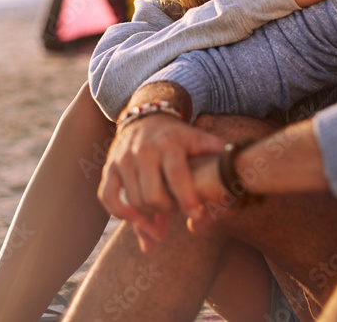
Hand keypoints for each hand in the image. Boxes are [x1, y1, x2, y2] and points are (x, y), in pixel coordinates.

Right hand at [99, 95, 223, 250]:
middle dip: (167, 210)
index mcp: (170, 144)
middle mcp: (144, 151)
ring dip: (149, 216)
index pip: (177, 175)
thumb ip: (214, 164)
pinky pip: (108, 198)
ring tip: (162, 215)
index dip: (187, 198)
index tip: (196, 215)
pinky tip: (136, 220)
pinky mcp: (110, 167)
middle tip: (176, 210)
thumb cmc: (179, 138)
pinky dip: (121, 214)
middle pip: (153, 195)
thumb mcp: (200, 142)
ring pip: (134, 201)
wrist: (148, 117)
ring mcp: (124, 159)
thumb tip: (228, 190)